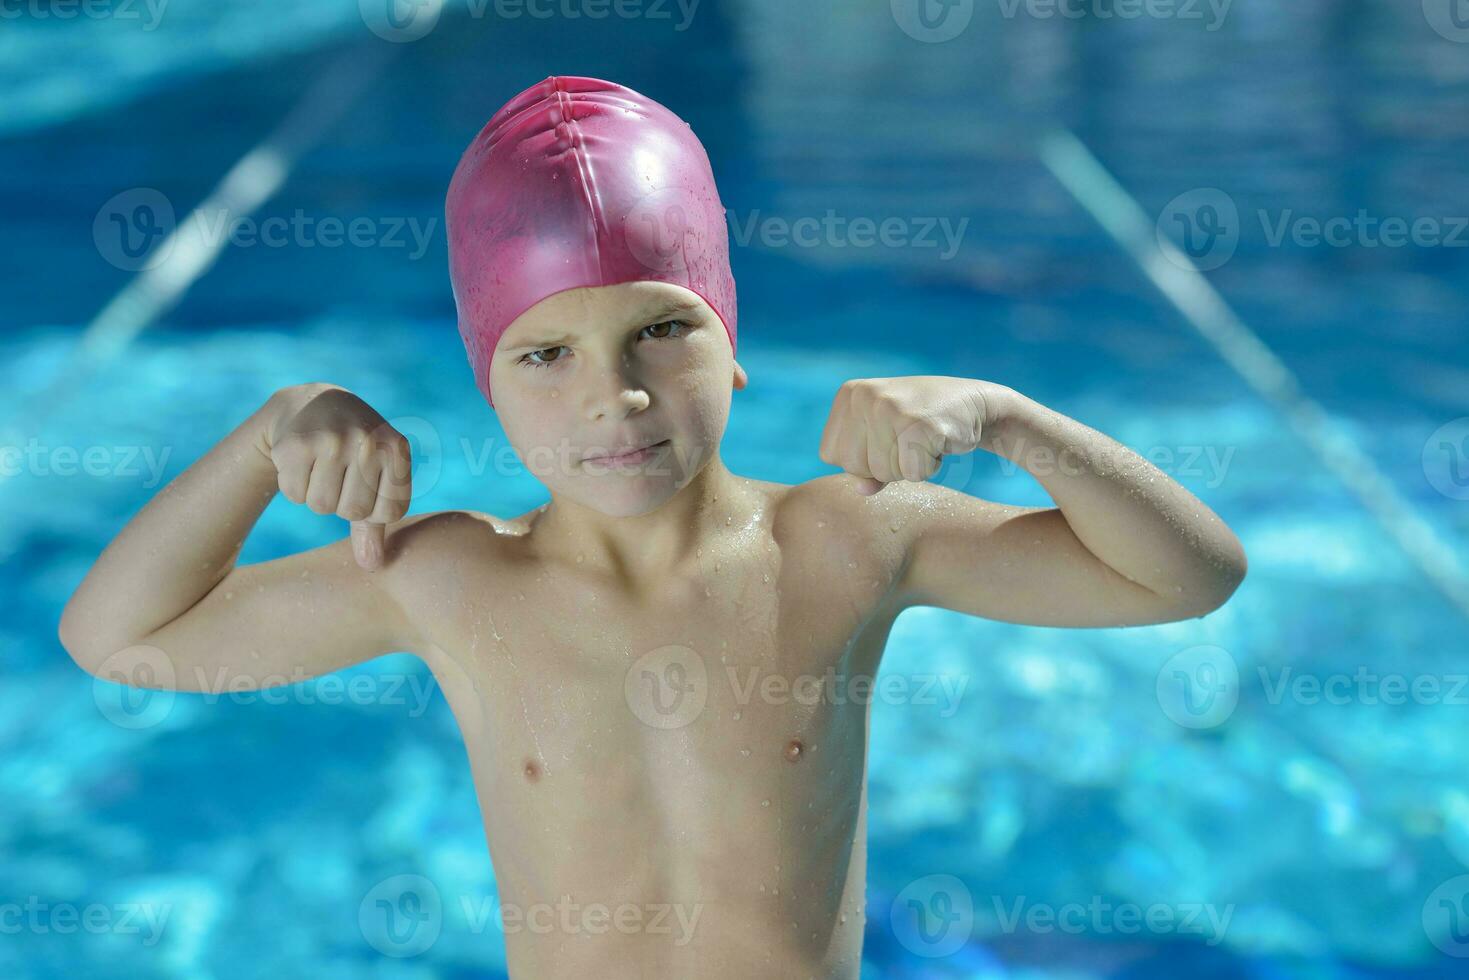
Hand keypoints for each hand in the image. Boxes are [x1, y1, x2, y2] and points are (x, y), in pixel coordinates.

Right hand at [261, 384, 412, 569]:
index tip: (366, 484)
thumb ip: (374, 525)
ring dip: (316, 494)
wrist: (311, 403)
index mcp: (396, 448)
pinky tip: (301, 460)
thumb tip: (371, 567)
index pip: (390, 512)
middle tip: (339, 472)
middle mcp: (367, 441)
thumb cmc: (354, 451)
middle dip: (342, 502)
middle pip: (352, 511)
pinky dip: (294, 485)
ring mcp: (332, 440)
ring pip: (321, 506)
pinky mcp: (296, 444)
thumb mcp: (376, 478)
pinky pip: (294, 494)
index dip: (373, 508)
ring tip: (321, 465)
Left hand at [818, 376, 1010, 495]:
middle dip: (884, 466)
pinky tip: (938, 443)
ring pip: (883, 473)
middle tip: (908, 442)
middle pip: (854, 467)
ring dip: (908, 467)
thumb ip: (865, 464)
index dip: (861, 460)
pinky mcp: (918, 425)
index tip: (887, 440)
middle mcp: (864, 396)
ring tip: (923, 441)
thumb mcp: (885, 437)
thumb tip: (861, 489)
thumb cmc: (921, 423)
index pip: (831, 455)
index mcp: (849, 395)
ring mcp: (890, 408)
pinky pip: (912, 474)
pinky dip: (929, 468)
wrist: (973, 403)